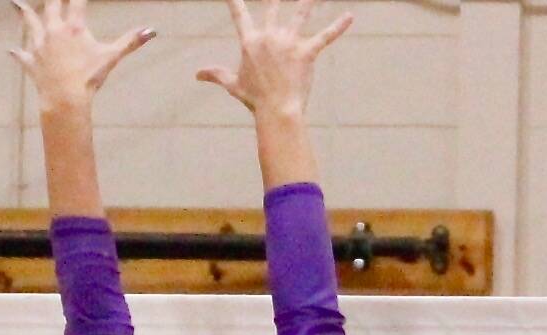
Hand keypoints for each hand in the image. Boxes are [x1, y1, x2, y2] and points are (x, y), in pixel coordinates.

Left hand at [11, 0, 154, 114]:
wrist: (65, 98)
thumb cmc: (89, 77)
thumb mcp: (111, 58)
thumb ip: (130, 42)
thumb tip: (152, 31)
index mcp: (74, 28)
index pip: (76, 2)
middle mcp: (54, 31)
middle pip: (50, 6)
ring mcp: (40, 45)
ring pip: (30, 23)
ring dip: (22, 12)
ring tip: (15, 3)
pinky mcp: (31, 61)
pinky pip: (22, 55)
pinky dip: (19, 53)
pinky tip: (12, 50)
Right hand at [197, 0, 352, 118]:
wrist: (276, 111)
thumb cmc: (255, 100)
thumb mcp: (232, 84)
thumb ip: (215, 74)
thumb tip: (196, 75)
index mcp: (250, 41)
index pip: (239, 14)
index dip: (234, 0)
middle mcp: (268, 36)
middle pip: (273, 7)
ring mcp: (288, 43)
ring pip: (301, 13)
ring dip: (309, 0)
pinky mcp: (306, 53)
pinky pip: (325, 37)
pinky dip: (338, 26)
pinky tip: (350, 16)